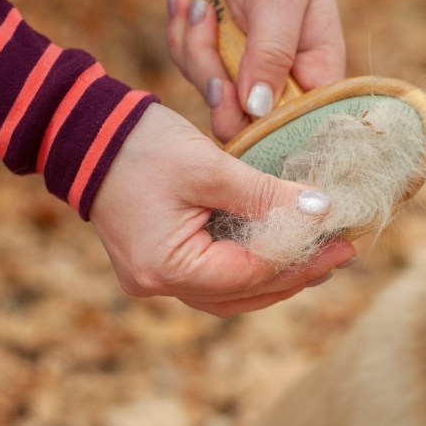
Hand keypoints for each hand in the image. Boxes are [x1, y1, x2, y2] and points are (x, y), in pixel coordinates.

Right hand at [88, 104, 355, 315]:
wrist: (81, 131)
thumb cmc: (141, 144)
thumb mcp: (210, 166)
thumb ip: (264, 194)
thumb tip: (321, 212)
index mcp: (168, 266)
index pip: (252, 275)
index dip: (303, 260)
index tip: (344, 242)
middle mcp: (158, 285)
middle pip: (244, 294)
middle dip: (296, 274)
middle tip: (342, 250)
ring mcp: (154, 278)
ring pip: (232, 292)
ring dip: (276, 275)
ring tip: (321, 253)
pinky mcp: (158, 263)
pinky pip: (215, 277)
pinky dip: (250, 266)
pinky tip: (281, 248)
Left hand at [167, 0, 345, 142]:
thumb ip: (270, 54)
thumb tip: (258, 109)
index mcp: (318, 74)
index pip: (292, 125)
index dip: (254, 122)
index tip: (222, 88)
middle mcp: (287, 82)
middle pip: (242, 115)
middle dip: (210, 69)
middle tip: (203, 19)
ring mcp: (252, 73)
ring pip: (211, 92)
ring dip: (192, 45)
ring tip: (195, 2)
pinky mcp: (225, 61)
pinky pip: (195, 67)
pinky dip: (183, 36)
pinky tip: (184, 4)